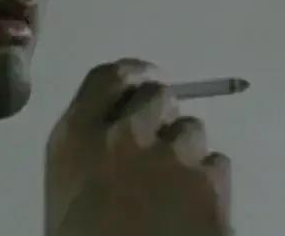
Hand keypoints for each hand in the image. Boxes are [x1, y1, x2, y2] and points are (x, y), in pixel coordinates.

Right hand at [45, 58, 231, 235]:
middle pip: (158, 94)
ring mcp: (170, 156)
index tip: (145, 79)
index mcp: (76, 137)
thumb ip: (91, 150)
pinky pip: (217, 165)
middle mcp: (123, 135)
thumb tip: (118, 132)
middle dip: (164, 112)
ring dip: (187, 151)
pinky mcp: (209, 183)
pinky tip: (194, 211)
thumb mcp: (66, 189)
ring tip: (175, 189)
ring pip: (193, 130)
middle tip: (162, 139)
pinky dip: (210, 183)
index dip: (133, 73)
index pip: (109, 77)